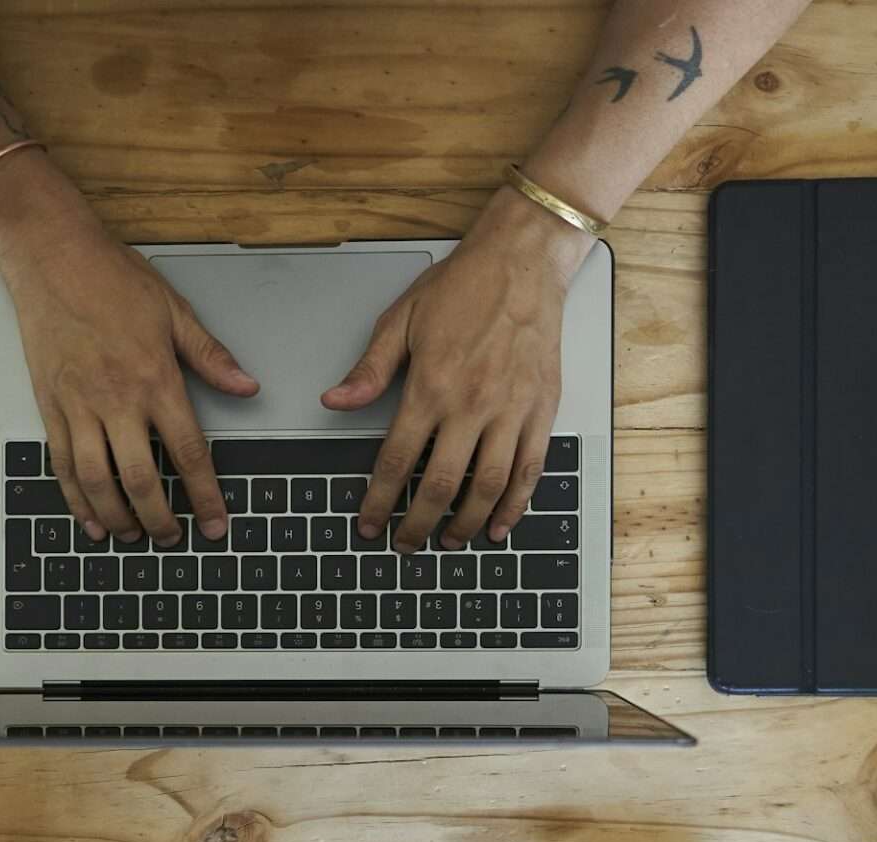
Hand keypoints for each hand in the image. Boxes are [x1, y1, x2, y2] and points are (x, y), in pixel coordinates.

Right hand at [0, 162, 255, 545]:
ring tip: (134, 536)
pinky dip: (76, 499)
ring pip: (97, 481)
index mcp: (155, 379)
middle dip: (159, 519)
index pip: (187, 452)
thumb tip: (248, 388)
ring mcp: (78, 406)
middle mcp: (116, 400)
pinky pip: (62, 464)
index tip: (216, 524)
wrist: (52, 256)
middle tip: (173, 539)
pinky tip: (90, 519)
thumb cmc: (112, 278)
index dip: (205, 495)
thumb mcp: (174, 313)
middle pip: (140, 479)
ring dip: (117, 517)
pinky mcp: (49, 406)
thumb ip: (211, 358)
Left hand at [324, 187, 592, 553]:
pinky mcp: (541, 410)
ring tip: (448, 542)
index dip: (379, 499)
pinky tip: (499, 526)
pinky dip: (514, 505)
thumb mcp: (402, 320)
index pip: (398, 459)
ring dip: (466, 523)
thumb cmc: (463, 286)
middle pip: (441, 484)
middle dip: (418, 523)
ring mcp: (511, 410)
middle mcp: (472, 404)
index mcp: (432, 385)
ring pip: (488, 486)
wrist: (522, 261)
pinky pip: (529, 469)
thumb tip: (335, 400)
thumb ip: (370, 369)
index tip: (369, 523)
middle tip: (405, 544)